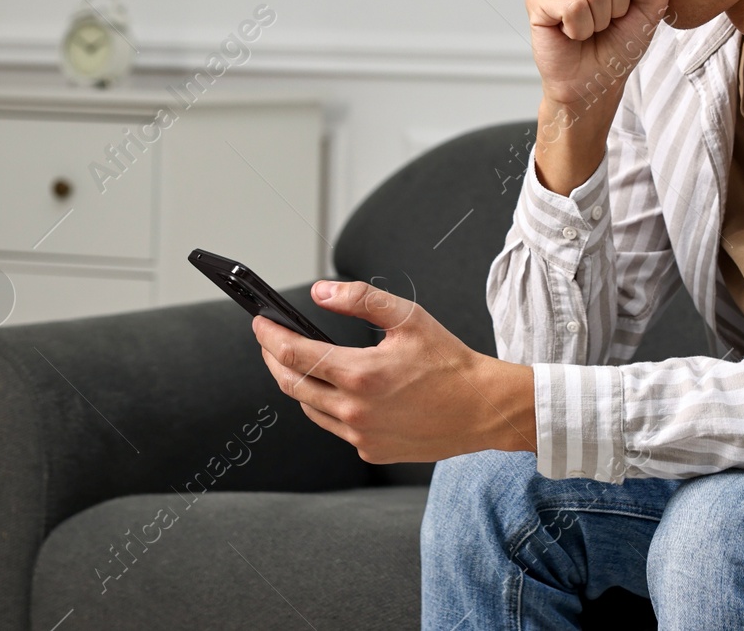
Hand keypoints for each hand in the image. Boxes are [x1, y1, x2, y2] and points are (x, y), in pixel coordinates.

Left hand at [252, 279, 535, 462]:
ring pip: (310, 409)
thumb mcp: (408, 317)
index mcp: (360, 375)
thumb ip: (361, 300)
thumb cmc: (450, 361)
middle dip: (274, 359)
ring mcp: (361, 436)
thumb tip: (320, 292)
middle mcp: (354, 411)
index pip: (295, 354)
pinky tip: (336, 390)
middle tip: (270, 340)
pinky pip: (335, 427)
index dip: (270, 336)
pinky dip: (327, 406)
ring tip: (298, 362)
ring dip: (298, 384)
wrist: (483, 408)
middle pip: (291, 385)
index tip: (260, 322)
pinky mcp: (371, 452)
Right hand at [524, 0, 675, 111]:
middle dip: (618, 5)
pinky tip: (571, 33)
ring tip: (589, 27)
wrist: (596, 81)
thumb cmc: (621, 43)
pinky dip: (579, 29)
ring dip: (598, 20)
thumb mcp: (654, 5)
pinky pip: (571, 6)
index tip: (629, 3)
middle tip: (606, 21)